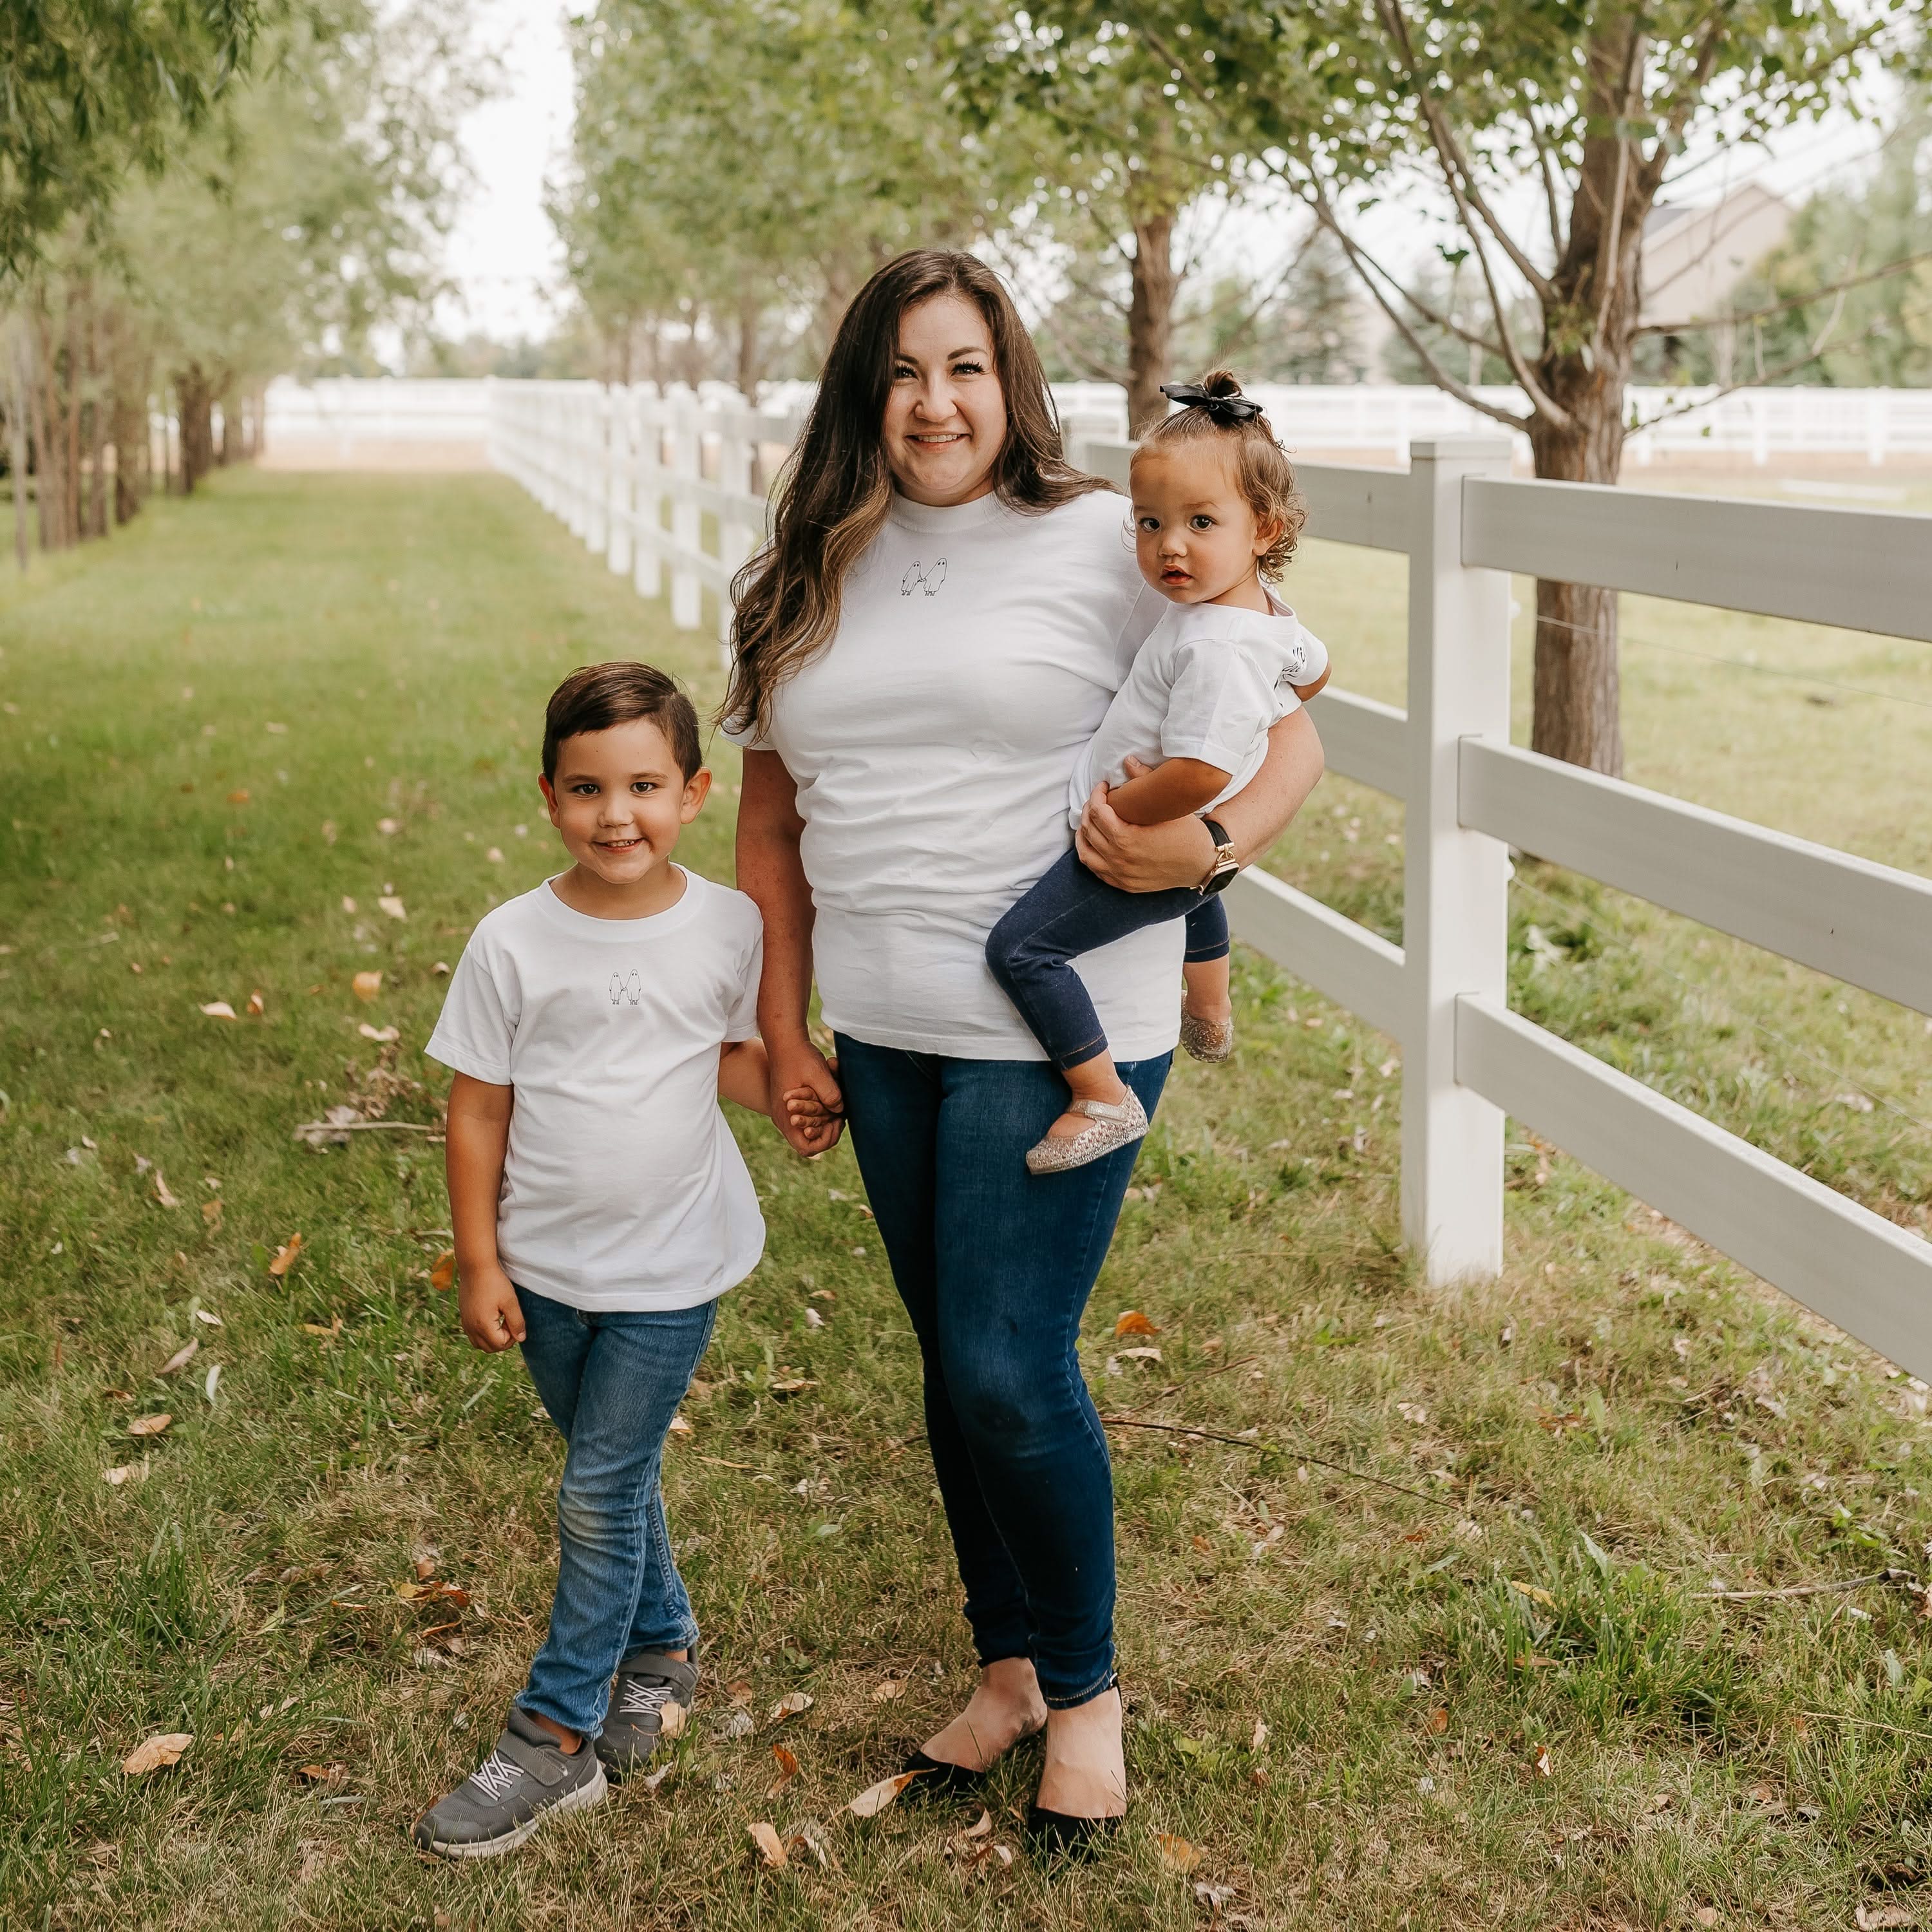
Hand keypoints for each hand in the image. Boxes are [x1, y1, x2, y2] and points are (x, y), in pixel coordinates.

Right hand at [457, 1262, 525, 1352]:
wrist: (475, 1267)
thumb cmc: (495, 1282)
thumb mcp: (510, 1302)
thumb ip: (517, 1322)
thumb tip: (521, 1339)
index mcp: (482, 1325)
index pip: (500, 1345)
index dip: (512, 1336)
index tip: (513, 1320)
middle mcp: (471, 1328)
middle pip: (490, 1348)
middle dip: (503, 1339)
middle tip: (509, 1321)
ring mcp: (465, 1323)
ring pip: (480, 1344)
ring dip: (492, 1338)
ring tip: (500, 1319)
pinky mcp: (463, 1317)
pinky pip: (473, 1335)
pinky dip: (483, 1332)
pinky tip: (491, 1316)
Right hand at [768, 1036, 843, 1155]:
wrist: (785, 1040)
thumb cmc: (799, 1056)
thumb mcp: (817, 1074)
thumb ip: (830, 1095)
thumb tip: (840, 1111)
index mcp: (786, 1116)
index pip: (807, 1148)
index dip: (825, 1141)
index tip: (837, 1123)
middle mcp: (783, 1118)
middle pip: (808, 1141)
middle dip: (828, 1131)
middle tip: (840, 1116)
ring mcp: (785, 1111)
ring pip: (809, 1128)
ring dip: (825, 1119)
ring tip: (838, 1106)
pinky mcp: (791, 1103)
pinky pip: (808, 1116)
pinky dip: (821, 1110)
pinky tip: (831, 1097)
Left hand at [1077, 764, 1216, 892]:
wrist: (1202, 862)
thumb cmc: (1187, 832)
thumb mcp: (1168, 805)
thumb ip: (1145, 779)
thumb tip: (1127, 760)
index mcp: (1126, 838)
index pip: (1096, 811)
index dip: (1097, 794)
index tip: (1104, 787)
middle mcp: (1118, 858)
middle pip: (1089, 829)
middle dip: (1089, 810)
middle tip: (1098, 800)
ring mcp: (1120, 874)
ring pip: (1086, 852)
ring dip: (1084, 834)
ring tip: (1089, 821)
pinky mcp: (1124, 884)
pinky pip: (1096, 870)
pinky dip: (1090, 854)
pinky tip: (1094, 844)